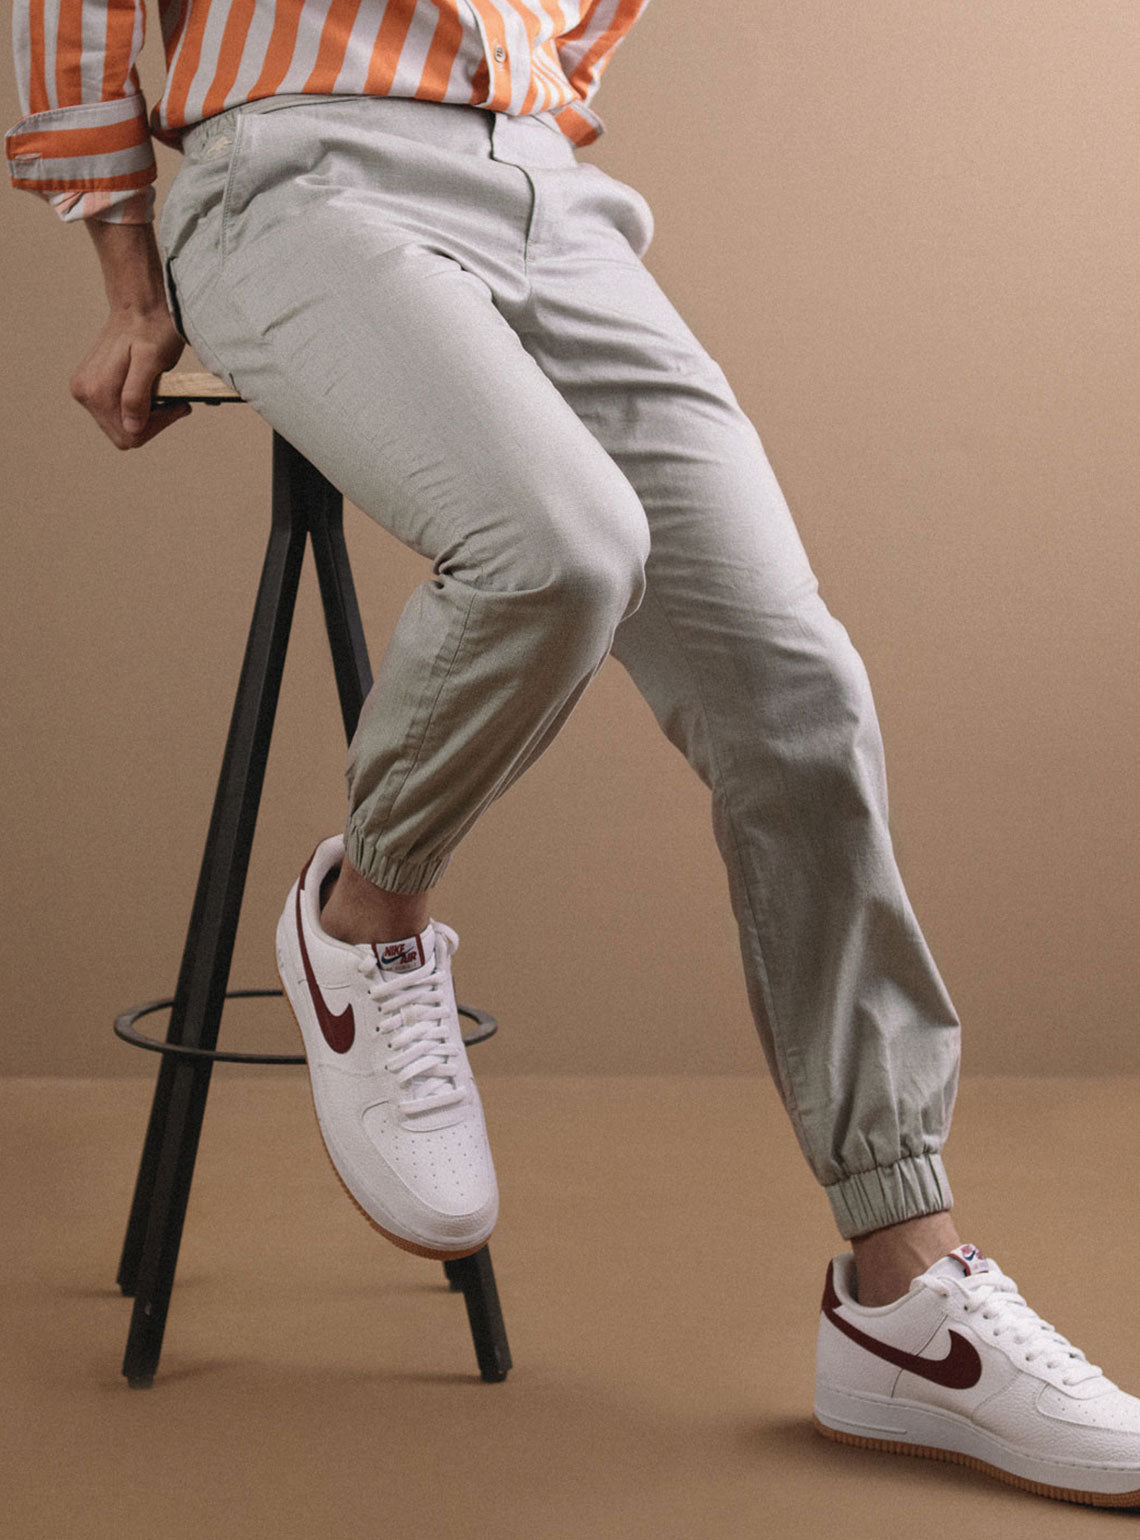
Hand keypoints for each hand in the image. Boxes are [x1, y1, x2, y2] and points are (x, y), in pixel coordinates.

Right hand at [70, 304, 192, 449]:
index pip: (129, 436)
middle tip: (174, 400)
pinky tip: (149, 389)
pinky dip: (137, 406)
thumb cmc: (152, 330)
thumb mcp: (152, 361)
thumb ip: (137, 395)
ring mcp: (85, 390)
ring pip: (121, 426)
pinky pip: (116, 413)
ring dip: (146, 415)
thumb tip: (130, 427)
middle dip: (152, 422)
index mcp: (96, 390)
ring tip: (161, 391)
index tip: (176, 404)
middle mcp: (84, 392)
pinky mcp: (90, 387)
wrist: (140, 307)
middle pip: (123, 434)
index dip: (157, 425)